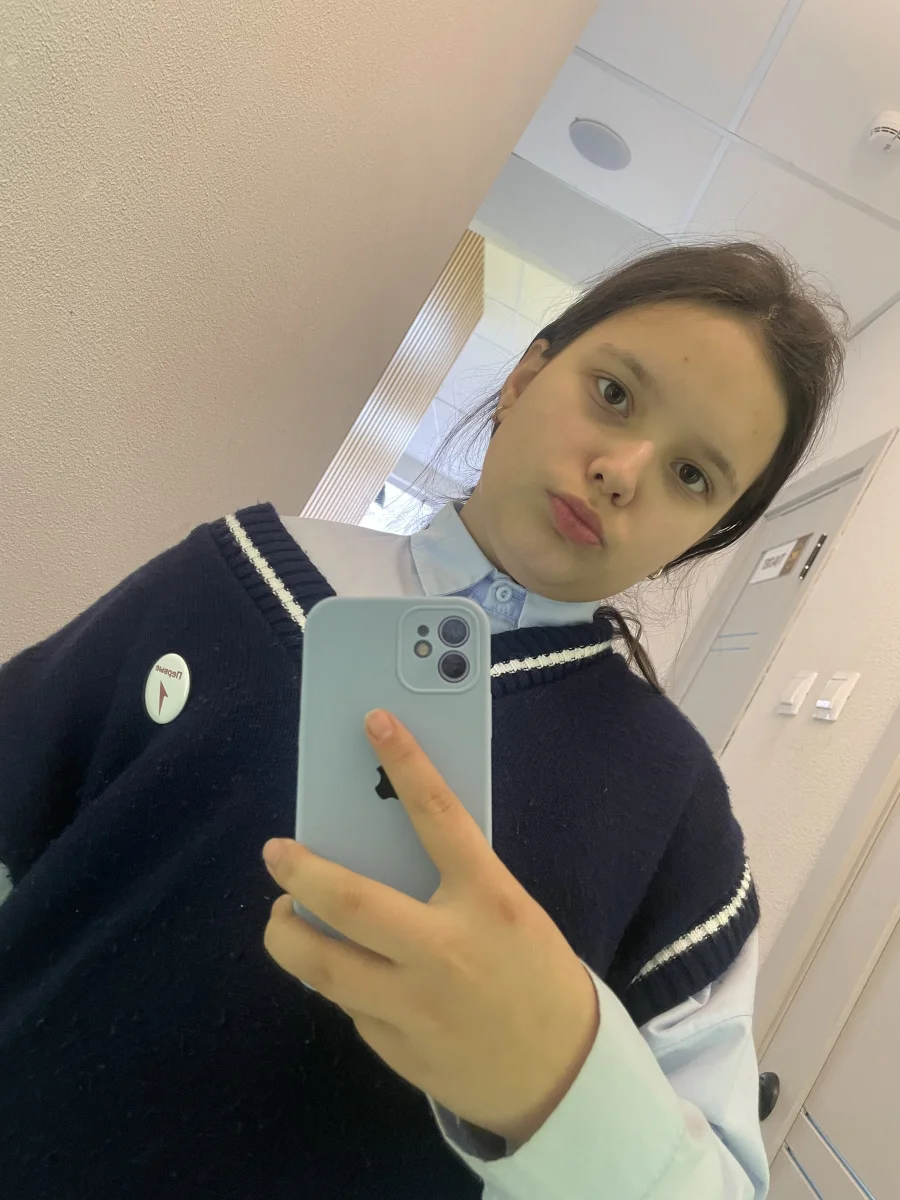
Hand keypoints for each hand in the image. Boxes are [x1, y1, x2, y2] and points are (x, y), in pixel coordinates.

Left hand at [262, 709, 599, 1145]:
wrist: (563, 1077)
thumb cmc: (537, 976)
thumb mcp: (508, 912)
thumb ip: (456, 883)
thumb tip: (384, 851)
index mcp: (488, 901)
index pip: (440, 817)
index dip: (406, 763)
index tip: (375, 722)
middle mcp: (445, 951)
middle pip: (350, 902)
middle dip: (300, 872)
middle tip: (275, 852)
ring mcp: (415, 1006)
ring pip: (323, 966)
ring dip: (288, 933)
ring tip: (282, 914)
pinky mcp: (395, 1049)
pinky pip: (348, 1006)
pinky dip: (336, 979)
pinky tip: (341, 969)